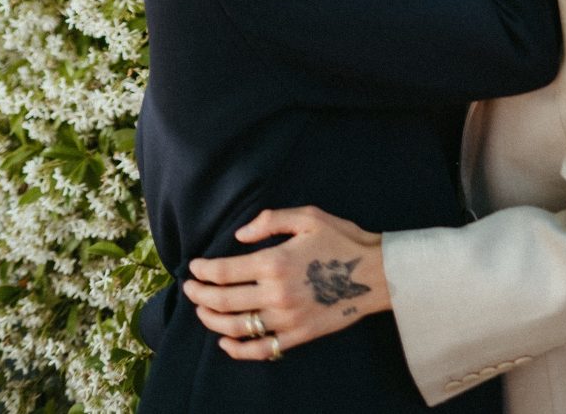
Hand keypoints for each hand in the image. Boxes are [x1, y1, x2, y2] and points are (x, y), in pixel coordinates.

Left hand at [182, 207, 388, 359]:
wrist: (375, 273)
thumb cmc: (342, 238)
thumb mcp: (308, 216)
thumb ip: (270, 220)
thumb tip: (239, 237)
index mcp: (275, 261)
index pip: (224, 271)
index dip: (203, 271)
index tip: (194, 267)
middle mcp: (275, 293)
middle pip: (223, 301)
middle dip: (199, 295)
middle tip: (190, 289)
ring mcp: (286, 318)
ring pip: (236, 326)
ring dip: (212, 320)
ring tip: (202, 311)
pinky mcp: (298, 336)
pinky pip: (261, 349)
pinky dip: (237, 349)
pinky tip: (225, 342)